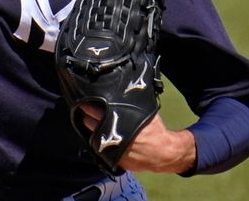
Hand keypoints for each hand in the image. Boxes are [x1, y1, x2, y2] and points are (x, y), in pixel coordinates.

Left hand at [80, 105, 195, 173]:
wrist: (163, 152)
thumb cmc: (154, 130)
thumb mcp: (143, 110)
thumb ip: (129, 103)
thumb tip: (122, 90)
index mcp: (118, 118)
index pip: (93, 110)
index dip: (87, 105)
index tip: (85, 100)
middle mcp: (111, 133)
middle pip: (88, 122)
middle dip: (86, 115)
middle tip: (86, 110)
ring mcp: (109, 147)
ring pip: (91, 135)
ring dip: (90, 128)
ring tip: (91, 122)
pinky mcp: (111, 158)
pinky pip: (98, 147)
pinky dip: (97, 141)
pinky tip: (100, 135)